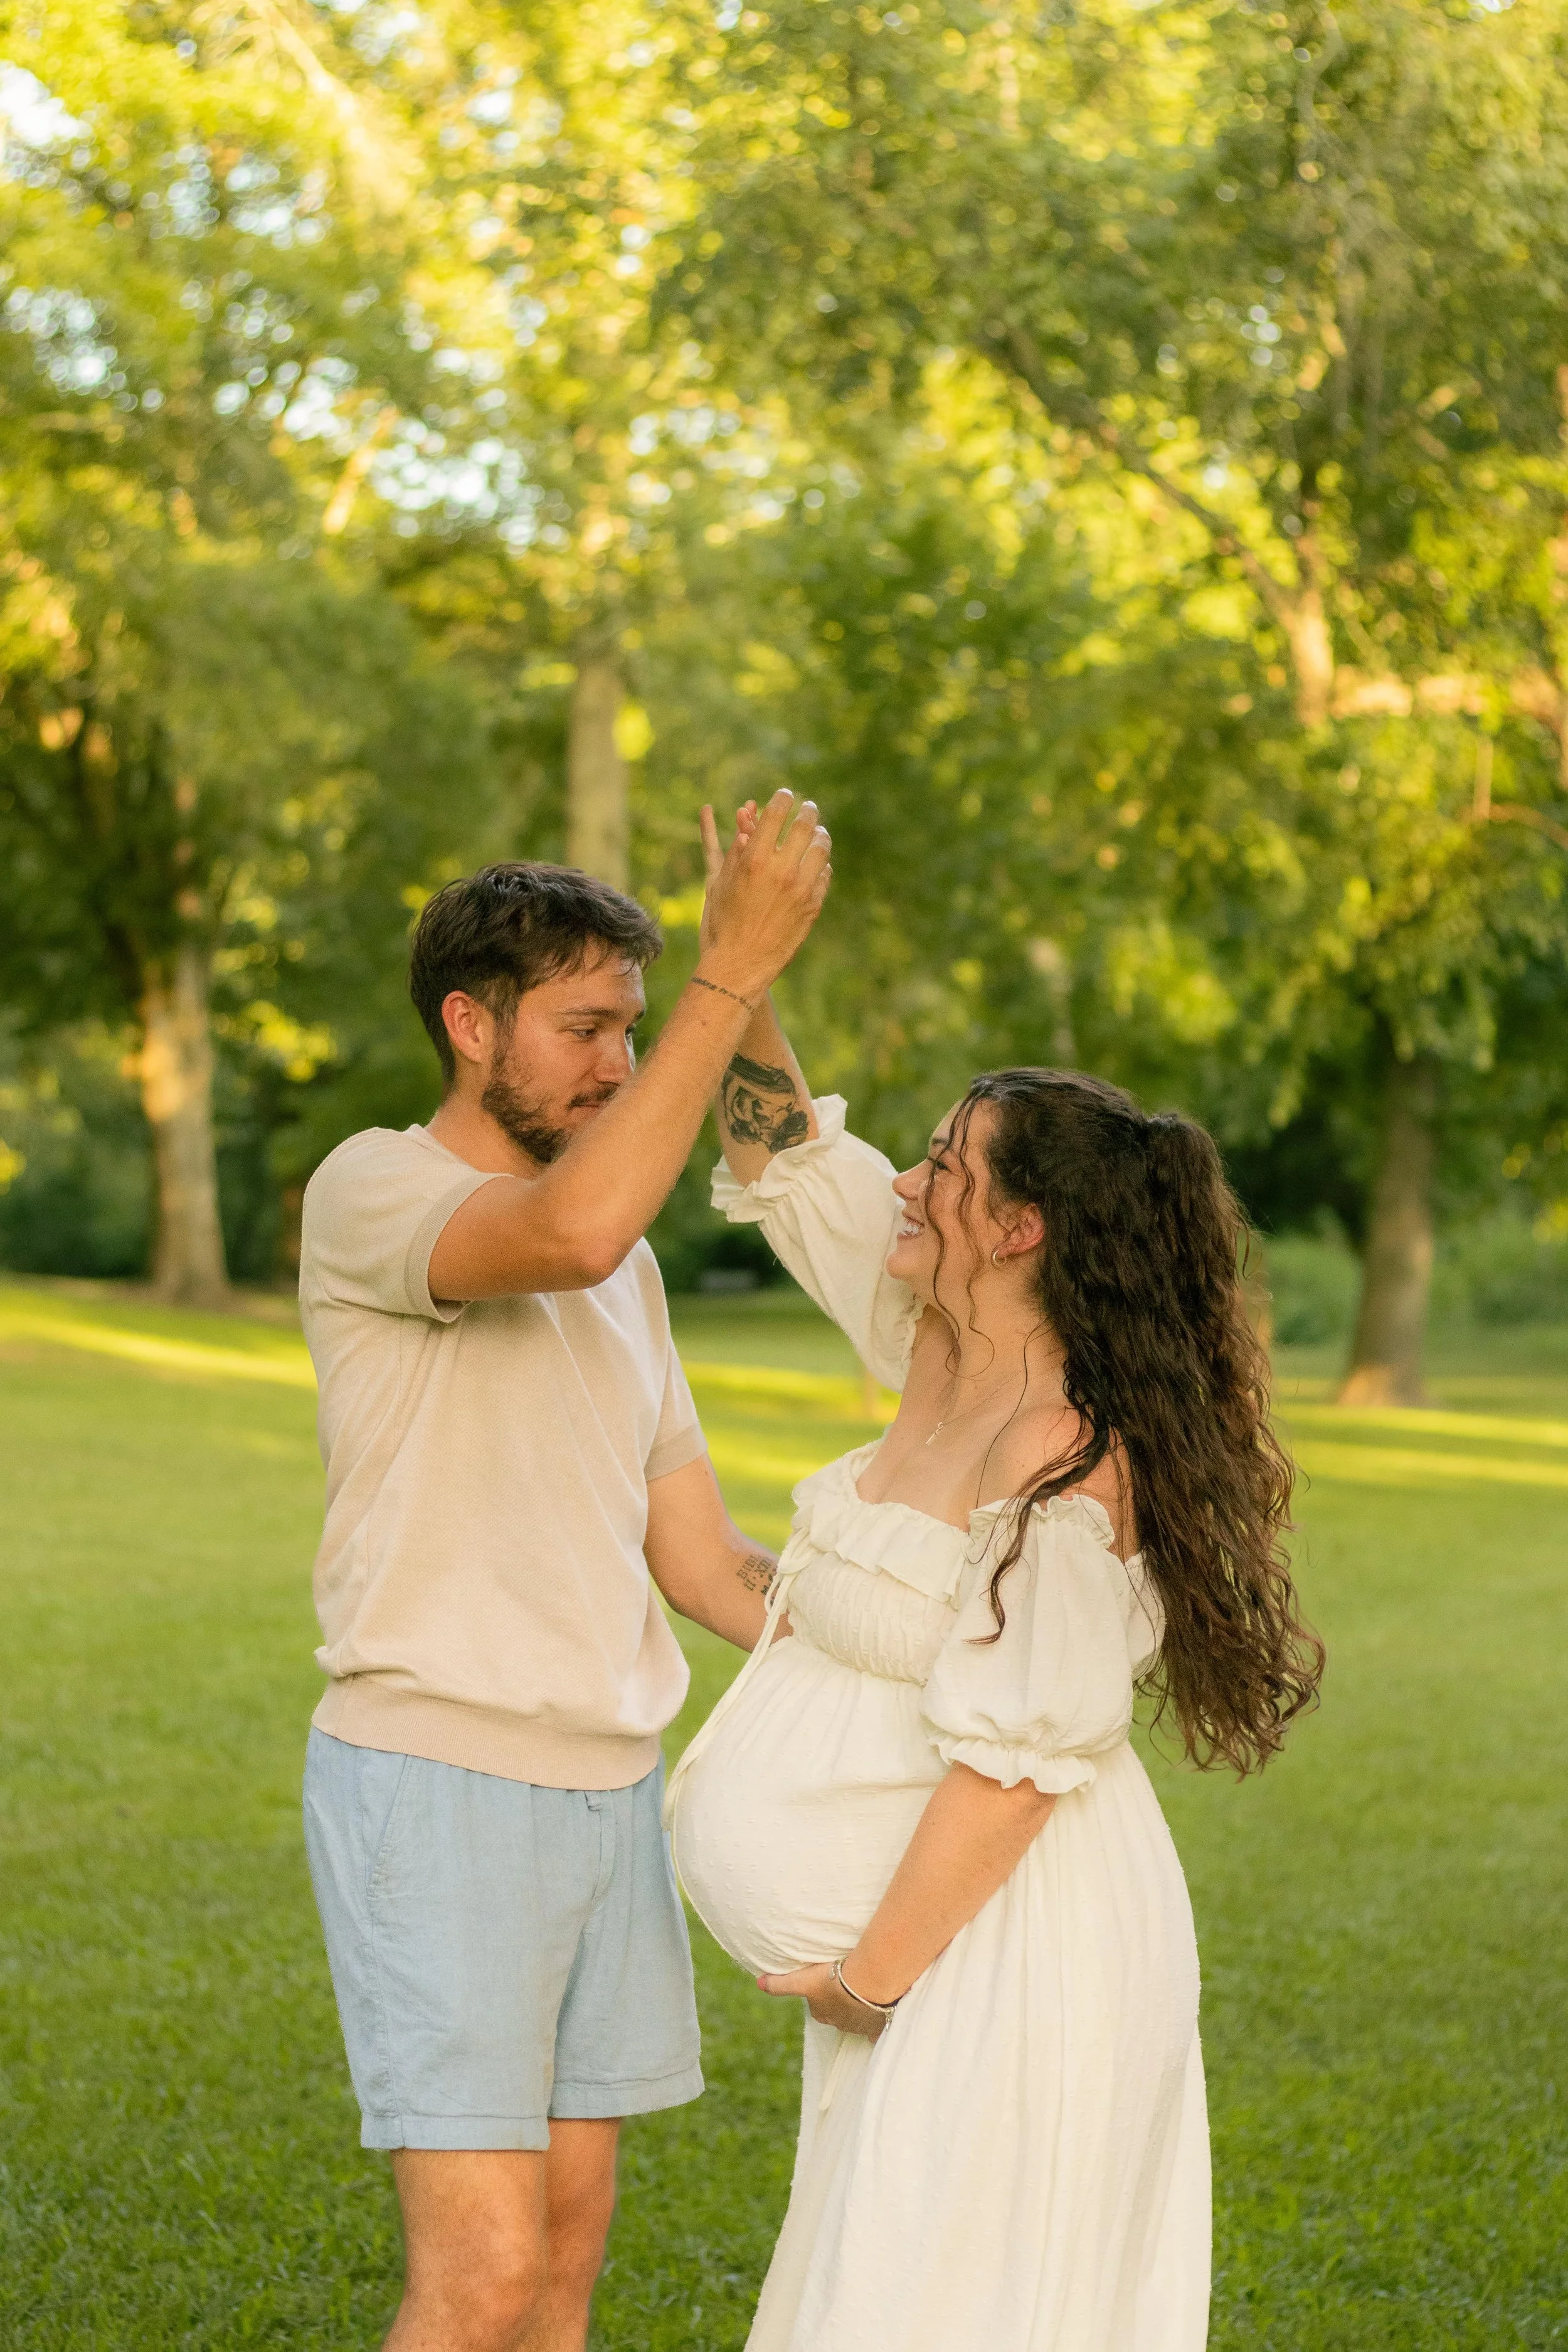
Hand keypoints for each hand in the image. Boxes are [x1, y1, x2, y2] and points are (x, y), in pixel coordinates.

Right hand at [698, 789, 830, 998]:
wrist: (741, 963)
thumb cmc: (723, 922)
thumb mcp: (720, 882)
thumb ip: (737, 849)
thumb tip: (749, 819)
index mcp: (755, 859)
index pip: (776, 814)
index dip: (781, 799)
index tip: (784, 795)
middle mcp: (782, 870)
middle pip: (805, 825)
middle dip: (808, 811)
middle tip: (808, 807)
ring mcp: (801, 888)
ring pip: (821, 849)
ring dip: (821, 835)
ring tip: (818, 832)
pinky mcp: (813, 906)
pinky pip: (825, 875)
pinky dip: (822, 865)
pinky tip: (818, 864)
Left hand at [756, 1960, 887, 2041]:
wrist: (869, 1982)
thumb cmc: (834, 1980)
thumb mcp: (803, 1980)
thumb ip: (780, 1984)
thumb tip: (757, 1983)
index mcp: (821, 2013)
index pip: (817, 2005)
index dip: (821, 1992)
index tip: (827, 1979)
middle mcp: (838, 2023)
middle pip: (836, 2011)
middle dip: (840, 2000)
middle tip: (846, 1982)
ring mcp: (859, 2025)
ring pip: (856, 2016)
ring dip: (858, 2005)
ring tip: (864, 1988)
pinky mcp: (876, 2025)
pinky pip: (875, 2027)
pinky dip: (875, 2021)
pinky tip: (878, 2011)